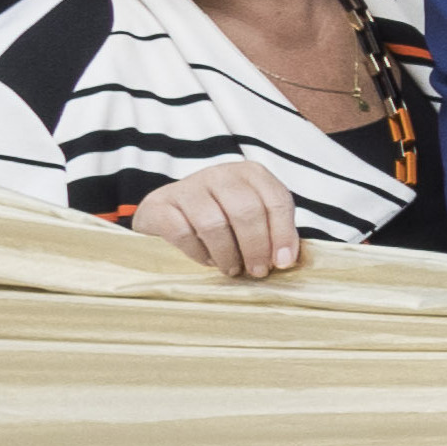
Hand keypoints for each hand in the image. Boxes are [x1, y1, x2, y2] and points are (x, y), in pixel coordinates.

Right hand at [120, 156, 308, 279]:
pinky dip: (198, 253)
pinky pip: (183, 233)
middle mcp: (220, 174)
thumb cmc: (221, 216)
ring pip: (214, 224)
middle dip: (255, 247)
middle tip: (257, 271)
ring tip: (232, 269)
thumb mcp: (252, 216)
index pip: (275, 200)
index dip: (282, 234)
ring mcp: (189, 187)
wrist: (168, 210)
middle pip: (246, 211)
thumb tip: (285, 259)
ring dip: (227, 254)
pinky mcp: (161, 204)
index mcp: (251, 174)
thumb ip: (273, 231)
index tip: (282, 262)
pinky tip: (207, 260)